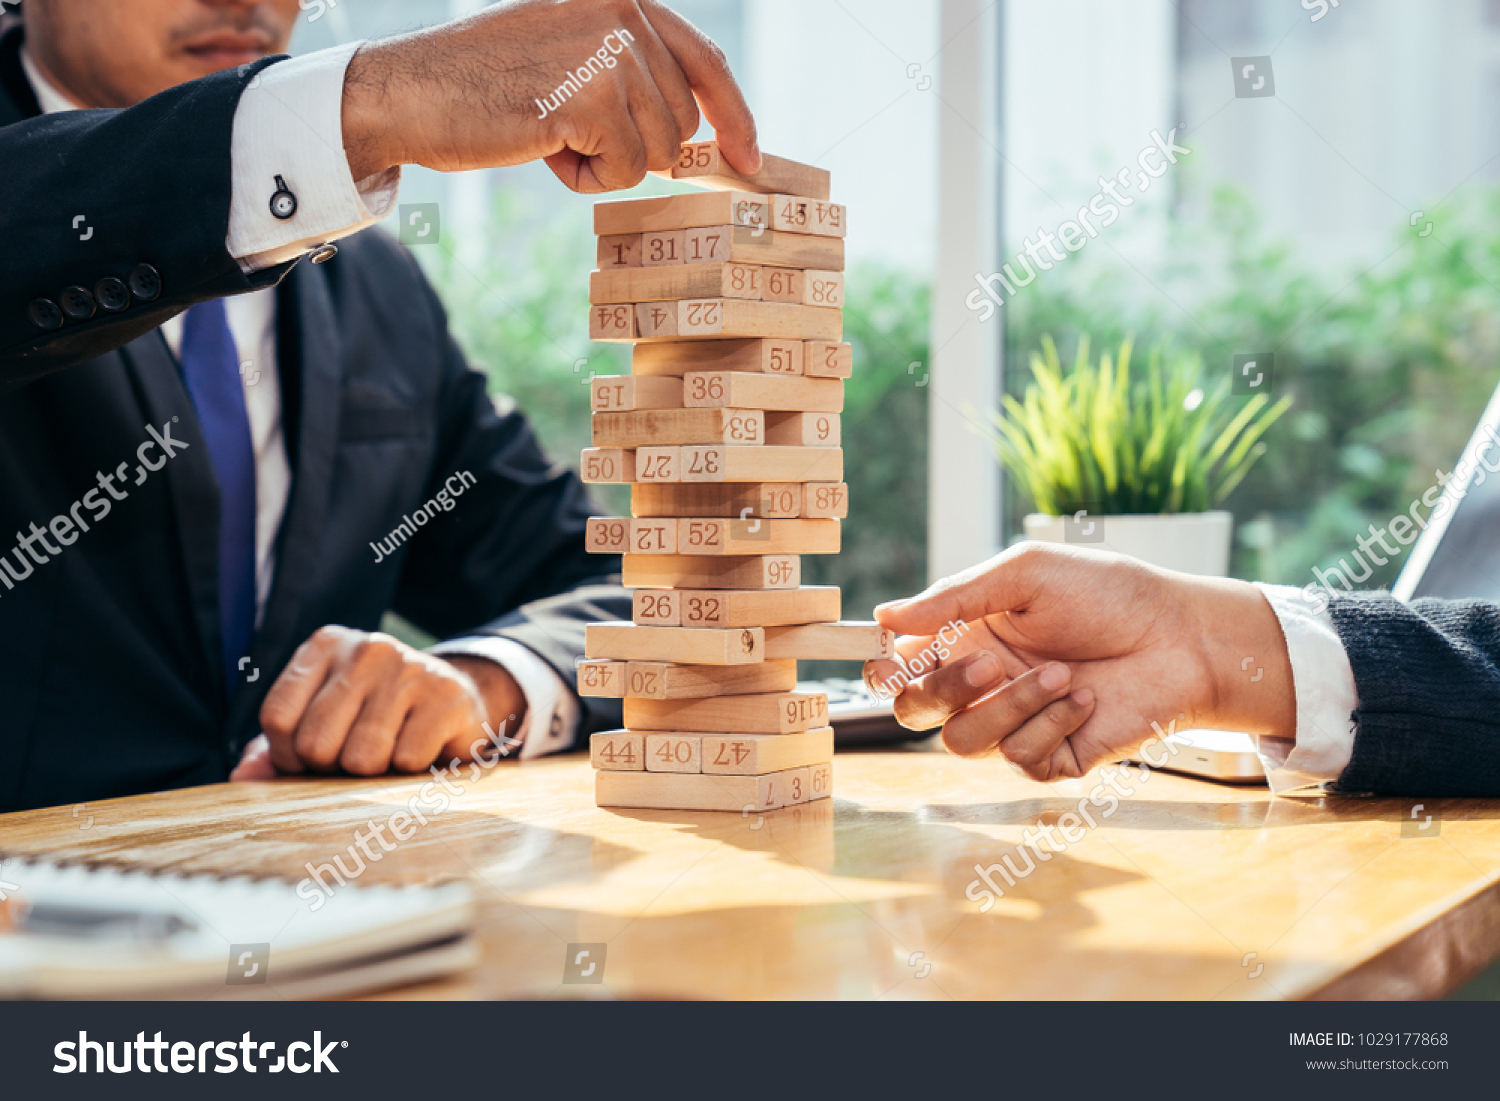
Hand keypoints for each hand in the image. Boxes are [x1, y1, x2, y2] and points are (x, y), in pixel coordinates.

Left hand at [230, 626, 526, 779]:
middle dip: (331, 768)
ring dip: (373, 773)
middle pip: (316, 743)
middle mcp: (367, 648)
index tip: (310, 758)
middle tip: (354, 757)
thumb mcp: (319, 720)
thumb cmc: (374, 715)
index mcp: (325, 645)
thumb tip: (241, 779)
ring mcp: (410, 668)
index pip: (277, 717)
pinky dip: (410, 770)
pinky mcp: (447, 696)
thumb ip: (275, 749)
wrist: (453, 699)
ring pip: (362, 757)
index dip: (288, 755)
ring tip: (389, 752)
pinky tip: (421, 747)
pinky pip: (406, 760)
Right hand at [341, 0, 759, 190]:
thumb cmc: (489, 82)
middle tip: (568, 130)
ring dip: (607, 162)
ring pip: (657, 153)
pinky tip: (542, 148)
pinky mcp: (588, 99)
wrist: (412, 92)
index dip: (736, 115)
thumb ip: (634, 71)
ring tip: (550, 132)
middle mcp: (622, 12)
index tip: (752, 157)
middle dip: (634, 147)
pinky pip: (625, 171)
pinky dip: (585, 178)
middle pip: (681, 122)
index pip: (706, 59)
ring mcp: (607, 52)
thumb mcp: (571, 52)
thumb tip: (700, 134)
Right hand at [866, 543, 1294, 779]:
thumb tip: (884, 616)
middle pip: (914, 711)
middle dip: (942, 690)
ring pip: (962, 742)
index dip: (883, 668)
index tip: (892, 658)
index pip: (898, 666)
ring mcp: (1013, 723)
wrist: (1183, 637)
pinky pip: (1018, 759)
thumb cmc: (1108, 594)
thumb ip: (953, 597)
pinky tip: (1087, 699)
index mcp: (964, 636)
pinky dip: (1050, 725)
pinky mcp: (1051, 756)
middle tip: (989, 663)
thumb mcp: (1025, 575)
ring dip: (1010, 706)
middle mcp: (981, 684)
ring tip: (1063, 674)